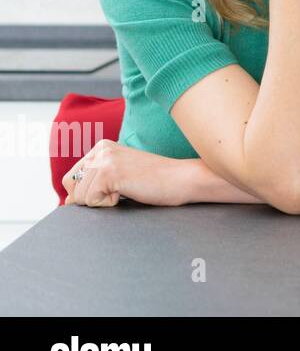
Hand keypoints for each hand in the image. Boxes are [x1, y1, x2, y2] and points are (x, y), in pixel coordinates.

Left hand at [62, 139, 192, 207]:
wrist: (181, 179)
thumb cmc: (156, 181)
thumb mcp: (120, 175)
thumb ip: (94, 182)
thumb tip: (67, 202)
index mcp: (102, 147)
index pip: (71, 179)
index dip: (87, 193)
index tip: (114, 189)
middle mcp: (100, 149)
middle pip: (72, 188)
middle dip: (92, 197)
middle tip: (120, 190)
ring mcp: (104, 159)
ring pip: (80, 197)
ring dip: (103, 201)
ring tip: (128, 189)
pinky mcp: (108, 172)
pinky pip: (91, 201)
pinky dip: (109, 203)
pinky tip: (129, 191)